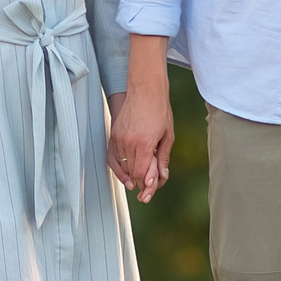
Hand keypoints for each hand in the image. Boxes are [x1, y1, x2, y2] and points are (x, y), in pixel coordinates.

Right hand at [110, 36, 174, 202]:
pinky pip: (113, 156)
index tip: (149, 189)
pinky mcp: (113, 134)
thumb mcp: (167, 136)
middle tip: (145, 190)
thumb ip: (162, 158)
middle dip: (139, 181)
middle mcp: (128, 142)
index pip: (140, 173)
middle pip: (130, 171)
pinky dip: (120, 164)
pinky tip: (127, 168)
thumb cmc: (160, 111)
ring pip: (121, 165)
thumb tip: (161, 177)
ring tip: (137, 179)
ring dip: (130, 172)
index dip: (146, 183)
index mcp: (144, 144)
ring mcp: (118, 138)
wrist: (145, 90)